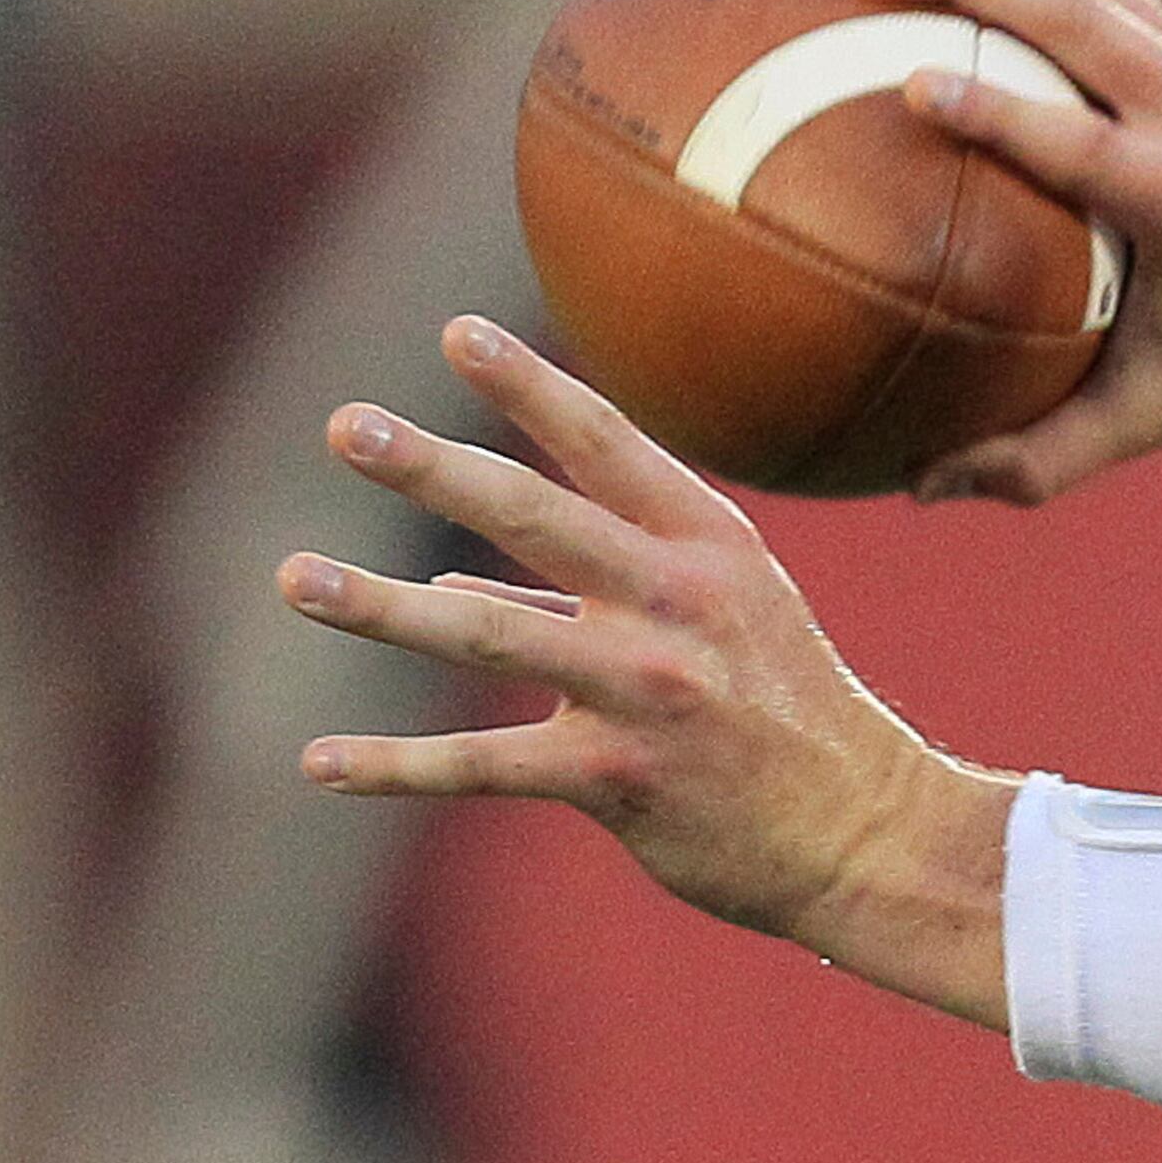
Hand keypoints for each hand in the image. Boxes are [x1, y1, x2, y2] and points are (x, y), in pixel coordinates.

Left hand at [285, 316, 1012, 1024]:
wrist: (865, 830)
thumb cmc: (783, 710)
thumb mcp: (726, 613)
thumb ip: (592, 583)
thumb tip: (450, 572)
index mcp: (710, 545)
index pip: (609, 443)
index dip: (531, 385)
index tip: (458, 332)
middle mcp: (678, 601)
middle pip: (536, 514)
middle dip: (434, 466)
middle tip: (346, 425)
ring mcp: (647, 688)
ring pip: (490, 632)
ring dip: (383, 605)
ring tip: (296, 577)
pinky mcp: (618, 780)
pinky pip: (484, 765)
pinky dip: (395, 764)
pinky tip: (319, 761)